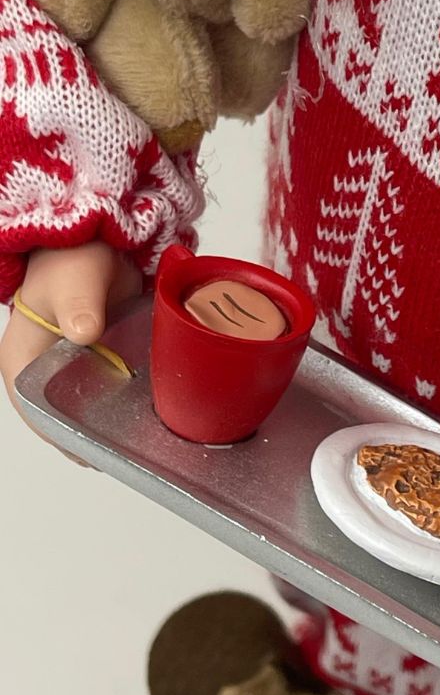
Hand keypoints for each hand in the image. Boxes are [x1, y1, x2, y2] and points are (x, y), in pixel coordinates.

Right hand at [0, 242, 141, 451]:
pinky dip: (135, 390)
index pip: (39, 413)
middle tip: (135, 443)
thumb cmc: (70, 260)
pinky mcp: (105, 354)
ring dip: (120, 412)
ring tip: (152, 430)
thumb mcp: (73, 281)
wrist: (96, 240)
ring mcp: (78, 364)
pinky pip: (119, 381)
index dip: (64, 438)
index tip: (95, 455)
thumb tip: (83, 332)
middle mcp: (49, 369)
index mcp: (24, 362)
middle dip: (99, 430)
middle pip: (71, 412)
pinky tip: (161, 400)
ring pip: (97, 400)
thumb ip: (79, 306)